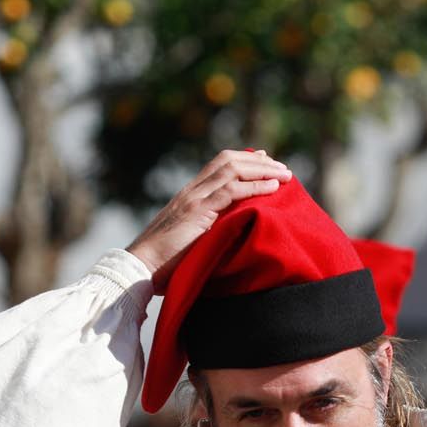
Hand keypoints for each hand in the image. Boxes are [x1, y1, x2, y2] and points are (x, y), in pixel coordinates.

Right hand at [125, 149, 293, 289]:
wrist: (142, 267)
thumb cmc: (164, 262)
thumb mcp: (189, 239)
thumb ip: (206, 229)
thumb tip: (227, 236)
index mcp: (189, 195)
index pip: (219, 165)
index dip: (244, 159)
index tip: (265, 160)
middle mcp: (192, 190)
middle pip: (228, 160)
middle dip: (258, 161)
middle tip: (282, 167)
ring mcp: (194, 198)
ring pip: (232, 170)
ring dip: (262, 170)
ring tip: (285, 176)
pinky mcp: (197, 211)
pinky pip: (231, 191)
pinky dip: (255, 187)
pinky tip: (272, 188)